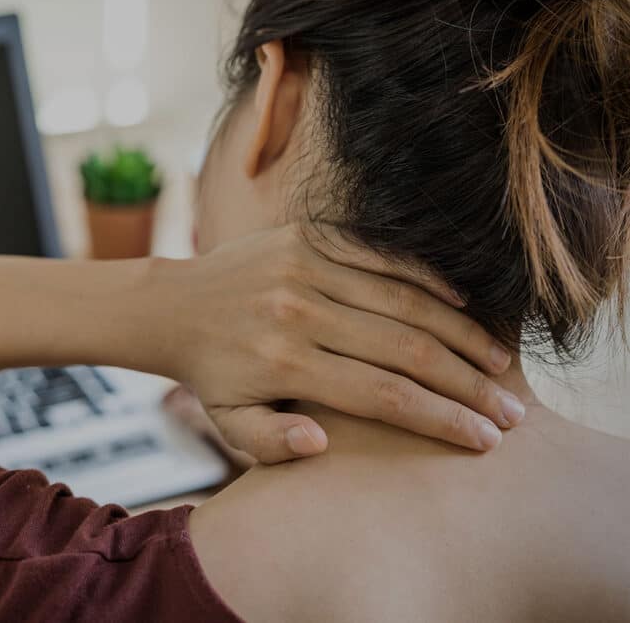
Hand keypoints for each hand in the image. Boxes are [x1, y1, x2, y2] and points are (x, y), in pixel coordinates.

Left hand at [152, 224, 521, 464]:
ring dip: (460, 333)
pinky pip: (380, 257)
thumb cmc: (213, 375)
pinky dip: (426, 279)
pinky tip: (464, 306)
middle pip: (405, 350)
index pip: (383, 396)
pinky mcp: (306, 236)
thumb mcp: (229, 423)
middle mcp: (298, 313)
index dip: (441, 418)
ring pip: (403, 301)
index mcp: (284, 365)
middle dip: (467, 382)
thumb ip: (271, 445)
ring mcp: (304, 268)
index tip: (484, 437)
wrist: (173, 305)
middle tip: (510, 408)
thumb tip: (323, 447)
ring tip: (499, 363)